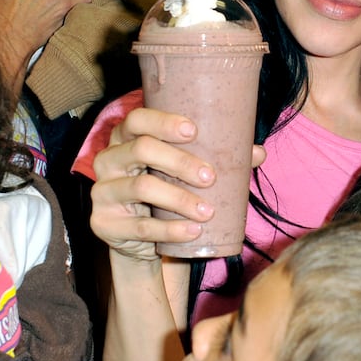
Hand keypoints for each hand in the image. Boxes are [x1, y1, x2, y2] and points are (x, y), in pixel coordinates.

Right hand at [89, 106, 266, 261]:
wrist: (141, 241)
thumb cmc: (165, 194)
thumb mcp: (184, 175)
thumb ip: (217, 160)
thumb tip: (258, 152)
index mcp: (125, 139)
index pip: (136, 119)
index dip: (163, 122)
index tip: (194, 131)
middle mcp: (108, 160)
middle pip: (141, 149)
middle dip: (180, 161)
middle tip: (210, 177)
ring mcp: (102, 192)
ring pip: (141, 188)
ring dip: (180, 199)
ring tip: (208, 211)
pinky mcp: (103, 224)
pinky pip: (140, 226)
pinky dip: (171, 229)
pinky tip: (193, 230)